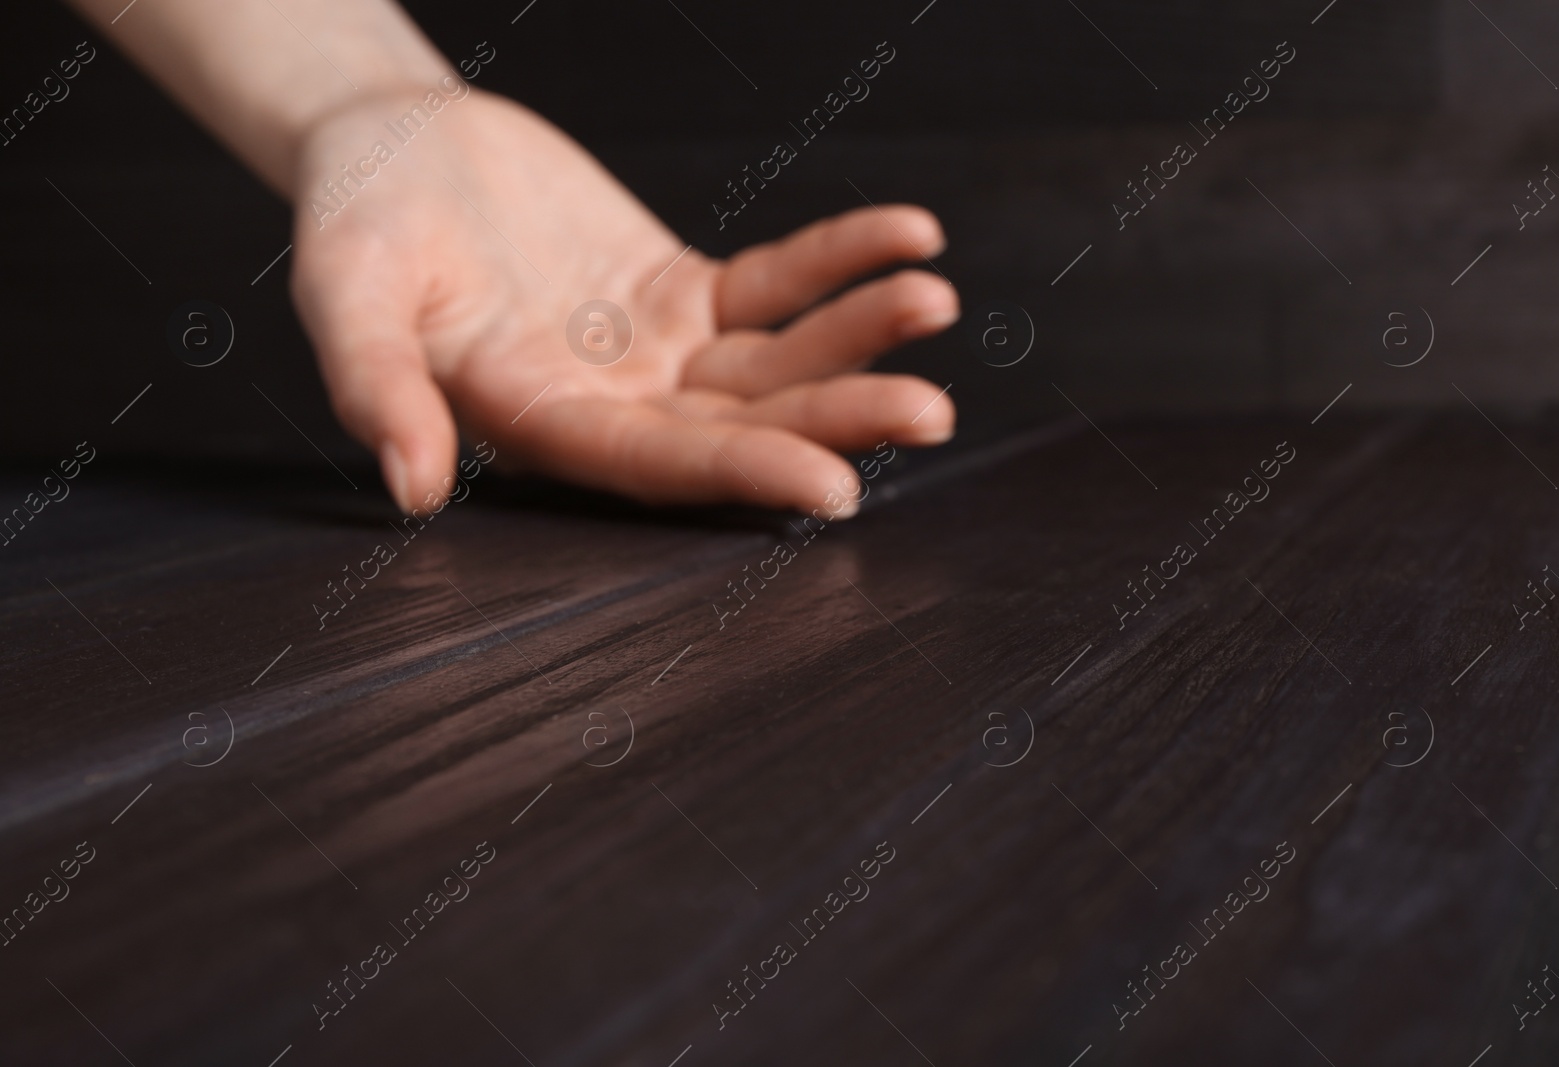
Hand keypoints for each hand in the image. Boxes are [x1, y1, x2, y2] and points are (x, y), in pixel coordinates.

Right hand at [289, 86, 958, 515]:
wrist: (392, 142)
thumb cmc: (355, 217)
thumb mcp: (346, 292)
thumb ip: (376, 384)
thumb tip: (409, 488)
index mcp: (540, 426)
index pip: (657, 467)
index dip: (743, 476)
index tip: (836, 486)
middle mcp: (612, 406)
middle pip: (741, 428)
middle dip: (835, 419)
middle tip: (929, 411)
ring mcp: (656, 353)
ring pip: (775, 363)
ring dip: (856, 337)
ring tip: (935, 300)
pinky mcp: (683, 293)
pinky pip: (775, 284)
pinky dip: (838, 261)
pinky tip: (908, 236)